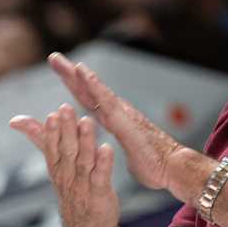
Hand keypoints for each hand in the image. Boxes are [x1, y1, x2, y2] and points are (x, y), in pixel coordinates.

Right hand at [10, 104, 120, 226]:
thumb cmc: (72, 189)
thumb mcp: (56, 165)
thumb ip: (42, 140)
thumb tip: (17, 120)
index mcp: (57, 168)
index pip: (52, 147)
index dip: (52, 132)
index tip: (53, 114)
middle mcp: (67, 176)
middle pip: (66, 150)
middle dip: (66, 130)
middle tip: (66, 109)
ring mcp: (83, 186)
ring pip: (83, 161)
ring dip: (85, 141)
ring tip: (87, 122)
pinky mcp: (99, 194)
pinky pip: (101, 177)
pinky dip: (104, 163)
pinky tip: (107, 148)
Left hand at [15, 52, 184, 192]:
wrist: (174, 169)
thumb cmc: (154, 165)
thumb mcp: (130, 155)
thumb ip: (122, 146)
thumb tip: (118, 151)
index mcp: (116, 121)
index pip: (90, 101)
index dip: (75, 86)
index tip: (60, 73)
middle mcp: (119, 113)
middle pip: (89, 91)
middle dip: (71, 74)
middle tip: (53, 57)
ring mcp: (123, 115)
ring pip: (97, 91)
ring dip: (80, 76)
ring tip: (65, 61)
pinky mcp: (126, 122)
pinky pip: (107, 100)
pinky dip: (94, 85)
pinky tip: (84, 74)